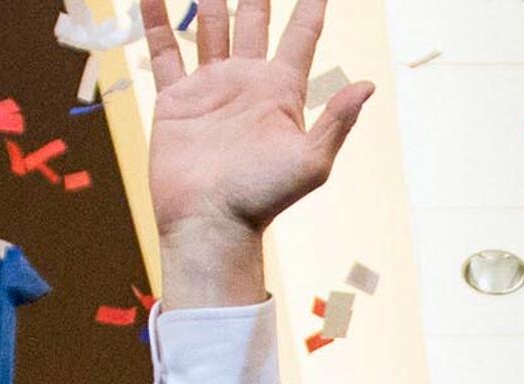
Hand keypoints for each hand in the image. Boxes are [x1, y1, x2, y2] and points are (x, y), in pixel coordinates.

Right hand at [140, 0, 374, 304]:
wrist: (210, 222)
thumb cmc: (263, 198)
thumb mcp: (311, 162)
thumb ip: (336, 121)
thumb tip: (368, 85)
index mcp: (282, 90)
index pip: (301, 36)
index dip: (311, 6)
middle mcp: (247, 81)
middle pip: (254, 21)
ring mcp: (210, 86)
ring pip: (210, 27)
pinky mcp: (175, 98)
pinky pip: (164, 50)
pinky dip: (156, 20)